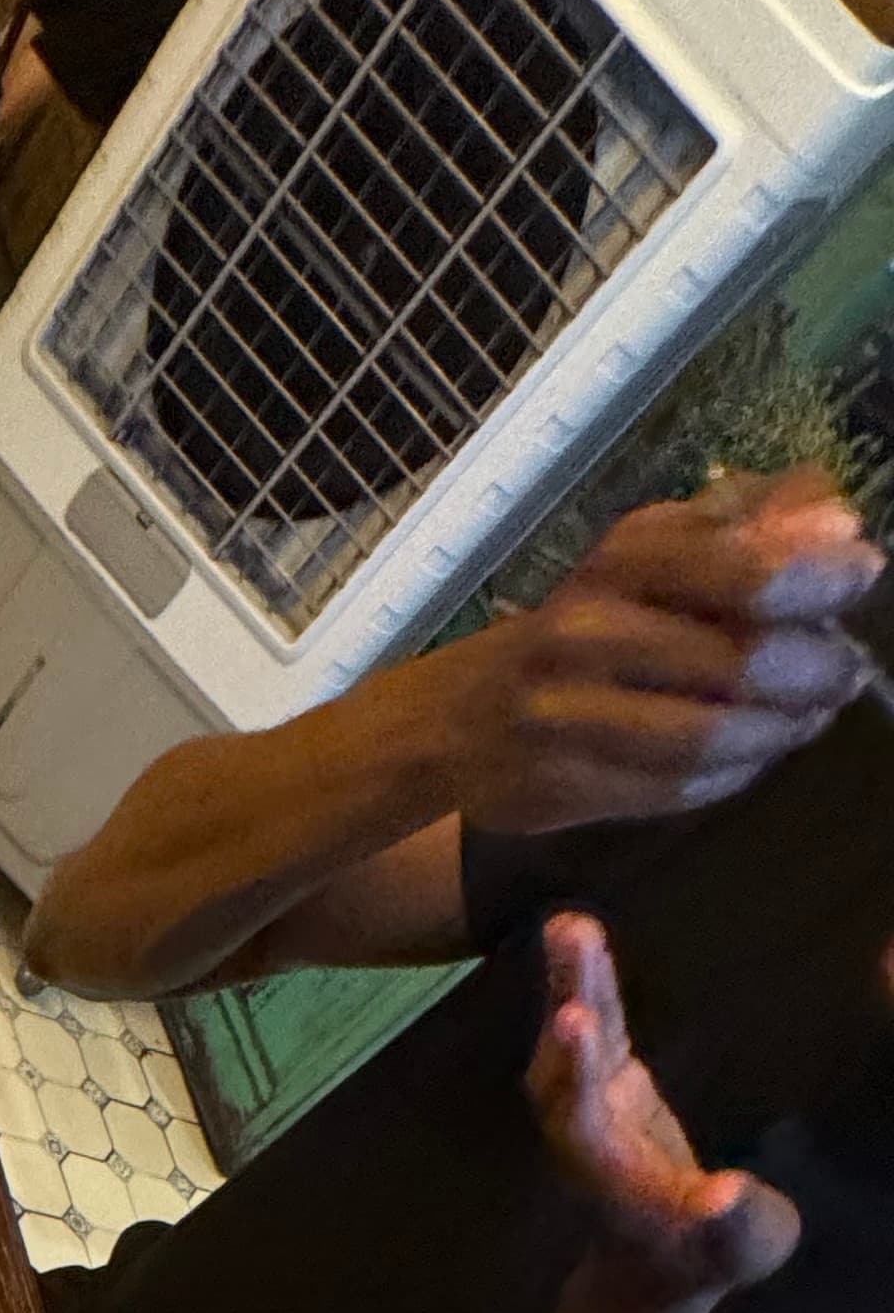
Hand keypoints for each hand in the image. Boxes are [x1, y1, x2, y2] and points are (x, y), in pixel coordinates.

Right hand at [450, 463, 880, 835]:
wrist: (459, 716)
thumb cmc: (585, 625)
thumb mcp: (657, 553)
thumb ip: (751, 527)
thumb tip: (838, 521)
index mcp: (622, 559)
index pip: (742, 567)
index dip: (818, 578)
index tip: (862, 578)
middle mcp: (587, 630)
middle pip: (739, 662)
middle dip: (812, 673)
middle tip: (841, 675)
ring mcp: (565, 714)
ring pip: (710, 738)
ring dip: (778, 733)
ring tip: (805, 719)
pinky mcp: (559, 784)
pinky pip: (675, 790)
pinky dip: (731, 776)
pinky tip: (748, 757)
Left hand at [528, 911, 800, 1311]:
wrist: (653, 1270)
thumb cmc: (707, 1260)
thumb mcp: (741, 1250)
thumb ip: (735, 1225)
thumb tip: (724, 1194)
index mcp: (615, 1178)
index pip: (586, 1124)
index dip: (580, 1073)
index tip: (578, 1022)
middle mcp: (587, 1139)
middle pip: (565, 1073)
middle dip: (569, 1011)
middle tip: (571, 947)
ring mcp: (590, 1109)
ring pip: (571, 1045)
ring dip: (570, 985)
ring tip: (571, 925)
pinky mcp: (606, 1085)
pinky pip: (592, 1029)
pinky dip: (585, 985)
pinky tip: (578, 930)